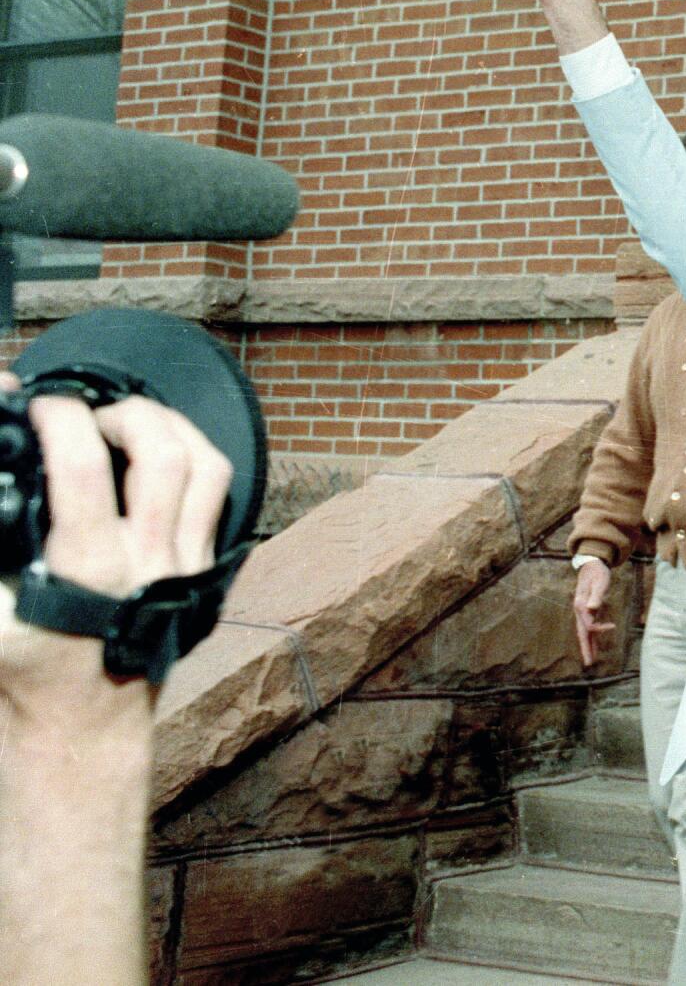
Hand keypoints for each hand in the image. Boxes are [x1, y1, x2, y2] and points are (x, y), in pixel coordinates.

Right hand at [0, 386, 229, 728]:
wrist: (84, 725)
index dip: (61, 418)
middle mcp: (149, 560)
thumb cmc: (24, 668)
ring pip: (206, 467)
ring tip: (128, 419)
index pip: (83, 466)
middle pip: (162, 454)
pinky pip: (218, 494)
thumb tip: (2, 479)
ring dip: (170, 427)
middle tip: (88, 412)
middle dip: (124, 413)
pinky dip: (197, 457)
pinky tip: (165, 449)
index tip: (40, 406)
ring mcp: (186, 563)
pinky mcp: (204, 569)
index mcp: (88, 568)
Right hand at [571, 559, 614, 666]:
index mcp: (580, 604)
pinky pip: (589, 628)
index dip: (599, 628)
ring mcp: (582, 612)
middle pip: (582, 633)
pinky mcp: (587, 611)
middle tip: (589, 663)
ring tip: (590, 660)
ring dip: (588, 646)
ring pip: (584, 632)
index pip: (589, 624)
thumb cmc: (597, 572)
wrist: (591, 564)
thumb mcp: (600, 581)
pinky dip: (592, 637)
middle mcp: (579, 610)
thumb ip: (597, 595)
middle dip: (585, 648)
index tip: (613, 626)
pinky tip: (594, 646)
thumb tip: (592, 608)